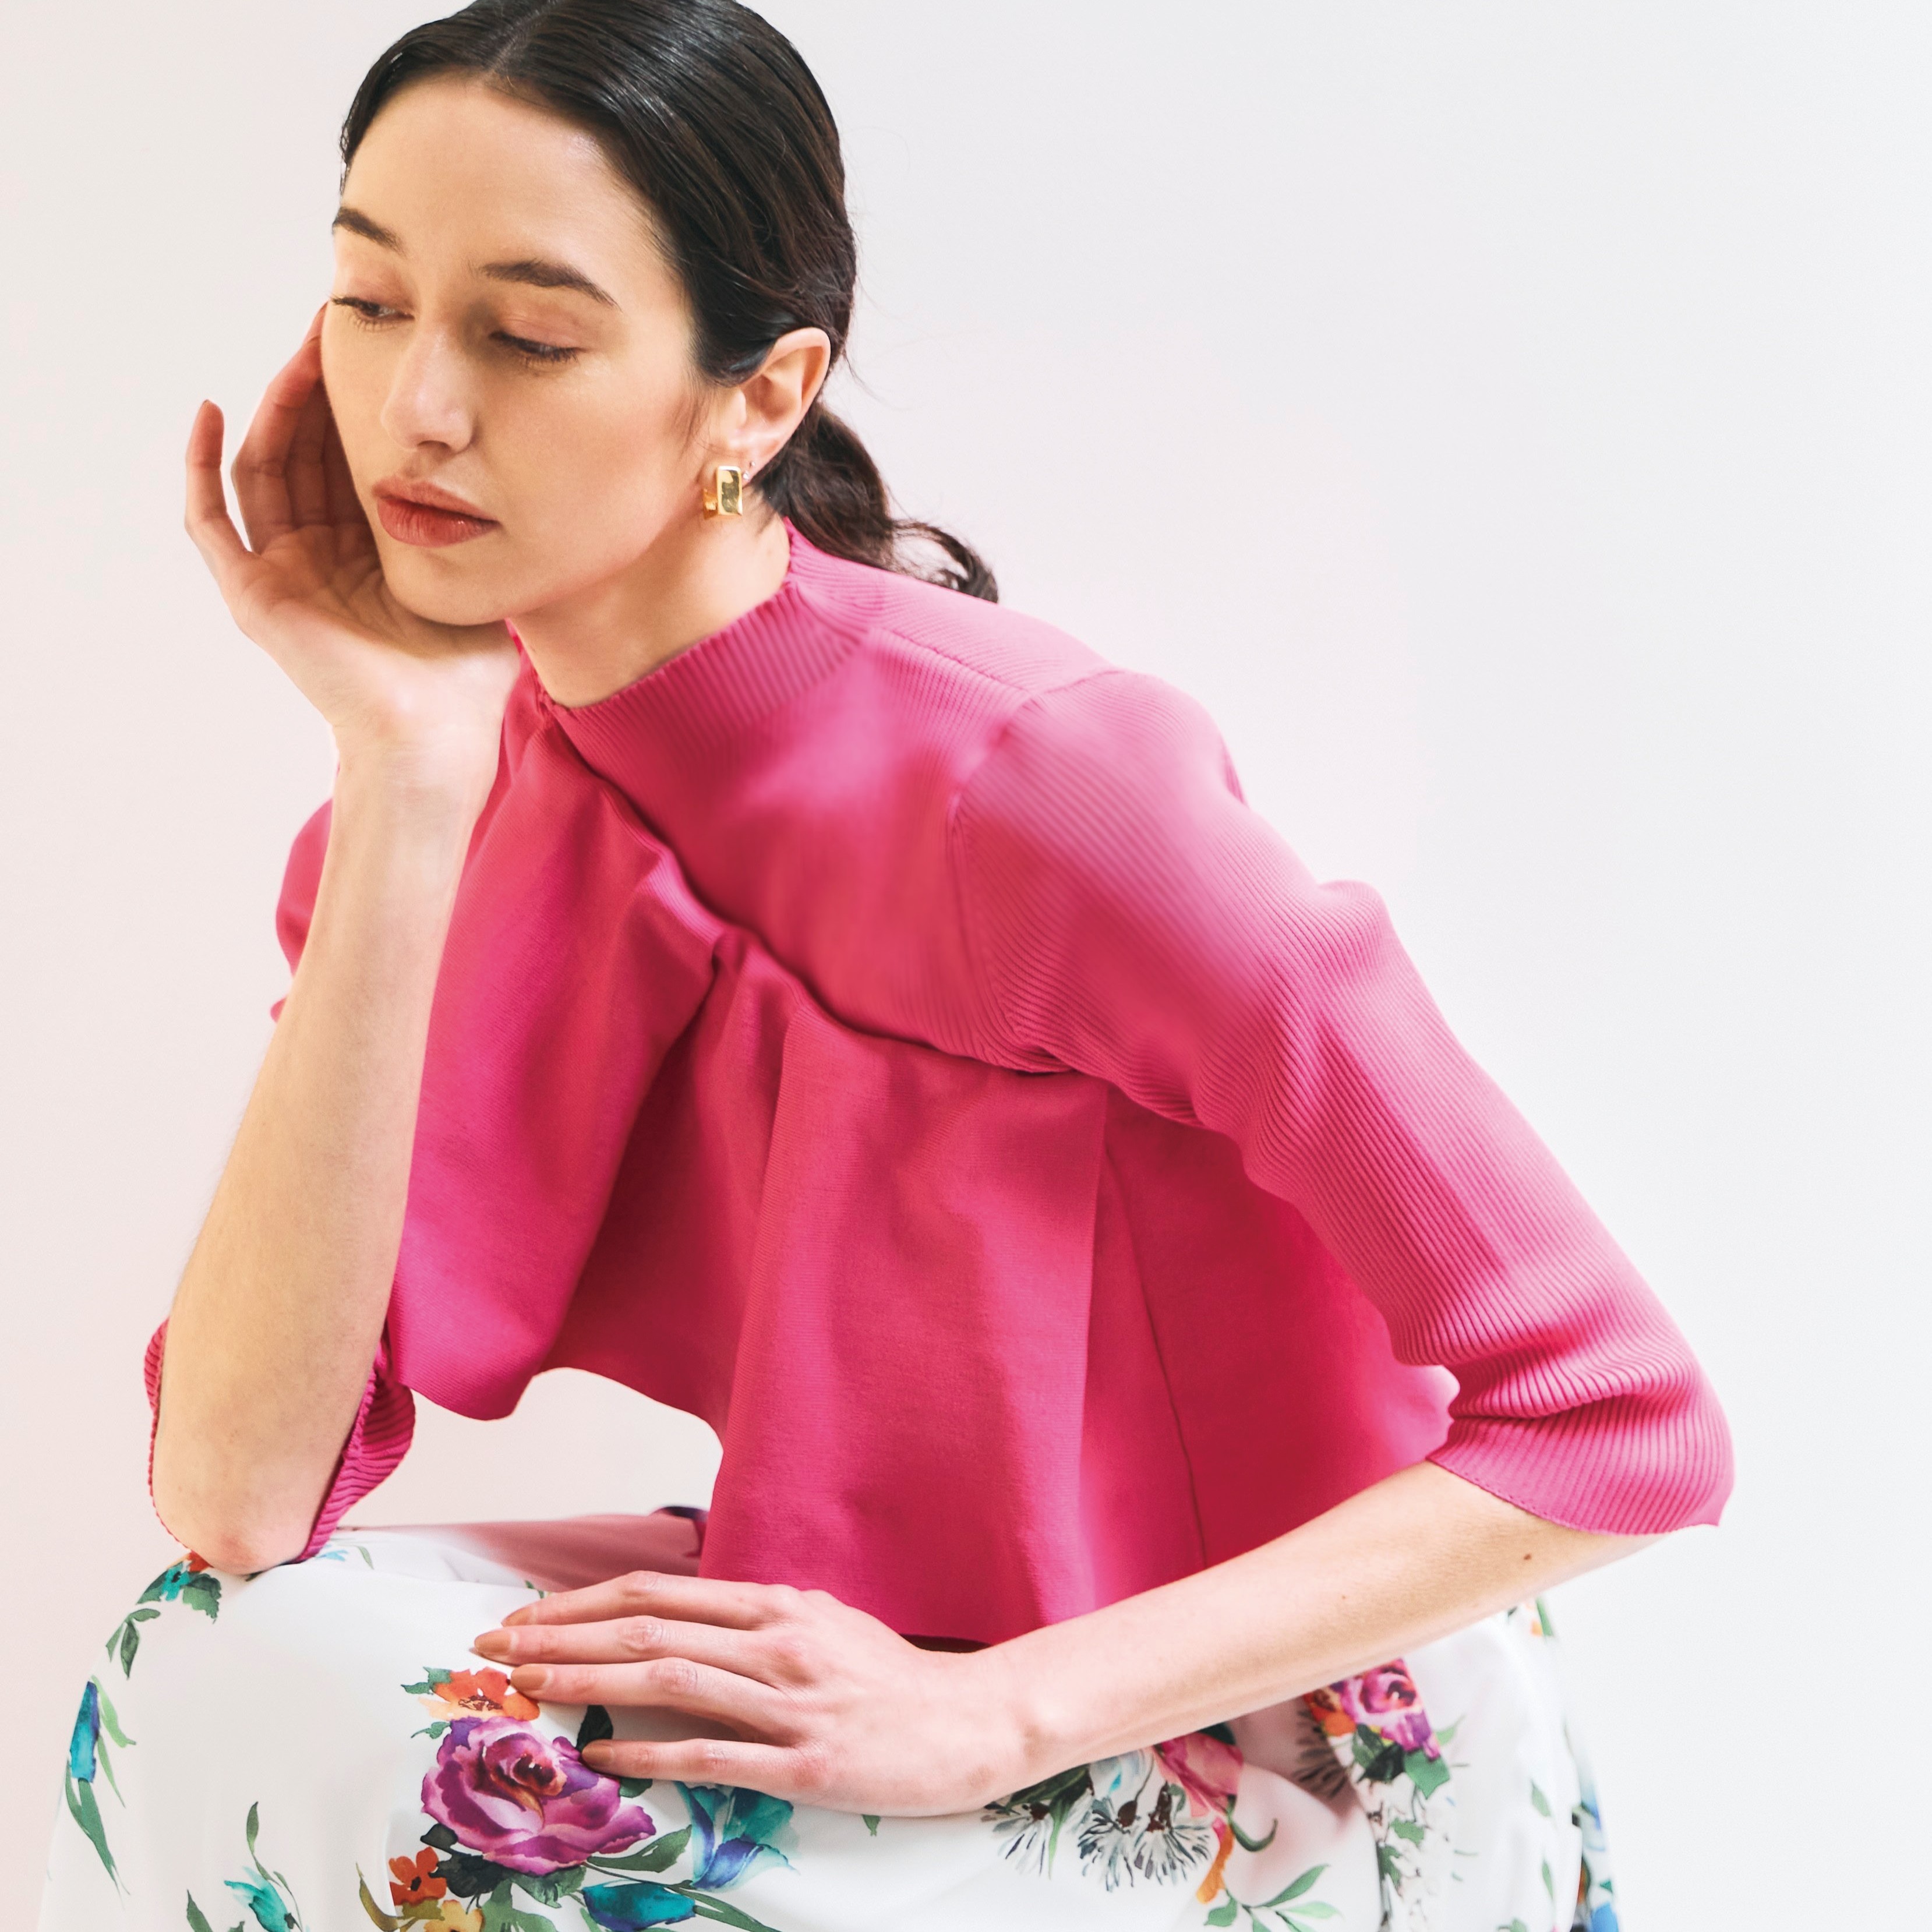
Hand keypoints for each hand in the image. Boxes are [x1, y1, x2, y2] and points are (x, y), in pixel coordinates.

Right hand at [185, 306, 518, 812]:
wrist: (437, 733)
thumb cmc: (465, 674)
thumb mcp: (476, 577)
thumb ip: (477, 528)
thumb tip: (517, 475)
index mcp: (366, 550)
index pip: (345, 458)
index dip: (352, 402)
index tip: (372, 345)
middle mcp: (317, 556)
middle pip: (300, 450)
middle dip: (313, 387)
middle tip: (331, 326)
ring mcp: (281, 574)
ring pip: (260, 468)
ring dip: (273, 407)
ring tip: (299, 354)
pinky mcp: (254, 595)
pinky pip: (211, 520)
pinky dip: (199, 465)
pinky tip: (209, 409)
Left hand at [470, 1572, 1031, 1816]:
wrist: (971, 1721)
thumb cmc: (893, 1678)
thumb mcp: (823, 1625)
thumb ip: (758, 1620)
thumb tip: (689, 1620)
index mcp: (777, 1605)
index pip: (659, 1593)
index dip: (584, 1602)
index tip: (528, 1615)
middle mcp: (776, 1642)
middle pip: (648, 1628)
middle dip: (562, 1634)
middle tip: (497, 1645)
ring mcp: (789, 1702)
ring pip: (668, 1680)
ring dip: (587, 1680)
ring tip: (527, 1685)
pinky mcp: (805, 1761)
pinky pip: (712, 1753)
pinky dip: (650, 1750)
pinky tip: (602, 1753)